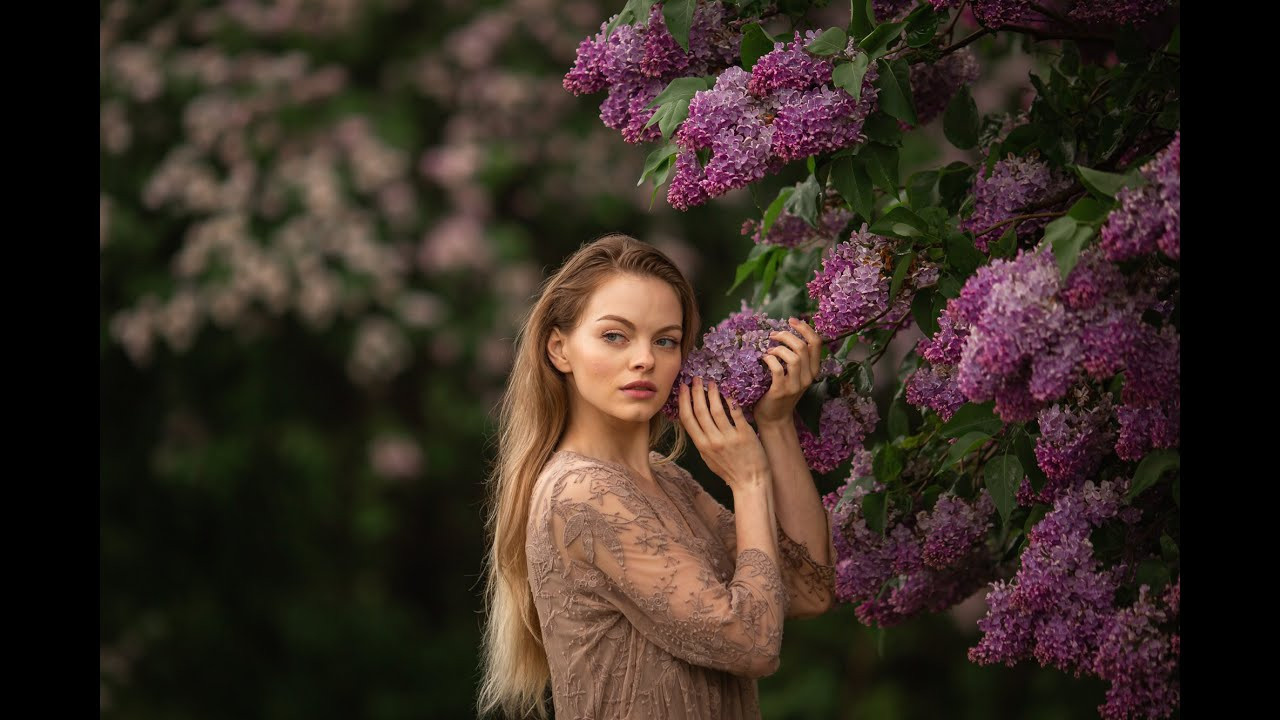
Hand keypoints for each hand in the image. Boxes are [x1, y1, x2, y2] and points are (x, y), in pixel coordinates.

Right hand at [677, 376, 770, 492]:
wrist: (750, 482)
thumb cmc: (729, 470)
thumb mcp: (709, 458)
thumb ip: (701, 440)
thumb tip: (693, 423)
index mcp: (702, 446)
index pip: (687, 418)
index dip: (683, 400)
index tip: (682, 387)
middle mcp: (713, 440)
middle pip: (700, 411)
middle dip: (696, 392)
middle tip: (696, 378)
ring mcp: (729, 437)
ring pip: (716, 409)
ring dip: (712, 393)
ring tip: (712, 383)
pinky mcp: (745, 434)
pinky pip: (735, 413)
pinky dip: (731, 401)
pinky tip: (729, 391)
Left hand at [754, 317, 821, 426]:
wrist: (774, 418)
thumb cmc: (780, 391)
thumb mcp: (794, 374)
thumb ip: (794, 357)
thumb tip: (784, 332)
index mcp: (813, 370)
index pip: (817, 343)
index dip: (805, 328)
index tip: (791, 320)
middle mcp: (808, 377)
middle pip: (803, 347)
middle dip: (786, 335)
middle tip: (773, 335)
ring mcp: (796, 385)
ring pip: (793, 357)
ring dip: (778, 348)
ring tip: (768, 350)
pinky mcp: (781, 391)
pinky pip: (777, 369)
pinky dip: (769, 360)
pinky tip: (763, 359)